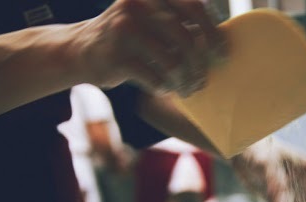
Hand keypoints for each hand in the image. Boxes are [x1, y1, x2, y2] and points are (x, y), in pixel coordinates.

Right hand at [72, 0, 226, 95]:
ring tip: (185, 89)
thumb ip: (181, 22)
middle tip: (202, 82)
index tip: (222, 55)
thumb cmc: (132, 38)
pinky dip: (164, 88)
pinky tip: (163, 88)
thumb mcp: (154, 20)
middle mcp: (137, 4)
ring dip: (184, 82)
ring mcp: (124, 29)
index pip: (195, 7)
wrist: (82, 50)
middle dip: (199, 66)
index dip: (214, 33)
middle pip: (188, 39)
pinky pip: (156, 79)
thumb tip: (222, 44)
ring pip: (174, 63)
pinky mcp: (116, 57)